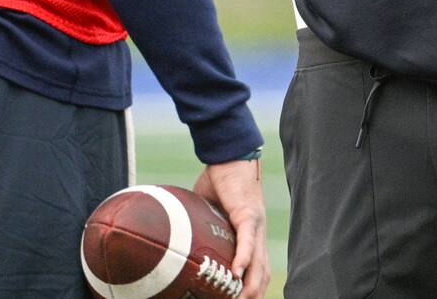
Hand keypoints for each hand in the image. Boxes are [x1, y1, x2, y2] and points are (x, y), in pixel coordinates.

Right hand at [193, 158, 269, 298]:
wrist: (229, 152)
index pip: (257, 270)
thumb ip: (199, 225)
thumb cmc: (220, 178)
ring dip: (250, 288)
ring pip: (259, 265)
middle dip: (252, 296)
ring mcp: (256, 226)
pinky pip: (248, 241)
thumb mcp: (207, 209)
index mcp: (250, 234)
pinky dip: (244, 259)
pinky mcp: (249, 215)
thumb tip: (175, 235)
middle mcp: (258, 234)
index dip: (251, 289)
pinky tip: (237, 274)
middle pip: (262, 275)